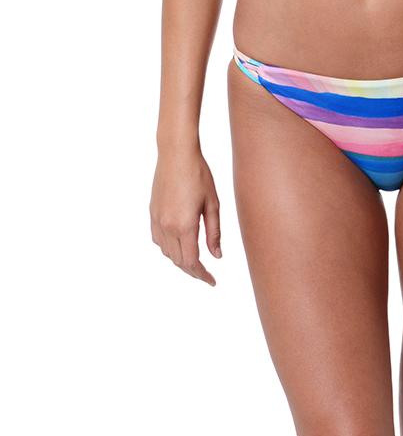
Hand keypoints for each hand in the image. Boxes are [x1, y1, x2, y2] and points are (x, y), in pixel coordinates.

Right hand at [150, 146, 221, 285]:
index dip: (202, 275)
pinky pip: (158, 240)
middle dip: (193, 271)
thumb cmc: (199, 175)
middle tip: (206, 275)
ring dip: (181, 261)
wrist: (176, 153)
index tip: (212, 282)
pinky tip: (179, 246)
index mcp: (185, 226)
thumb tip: (217, 256)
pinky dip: (169, 249)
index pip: (192, 262)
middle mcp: (167, 226)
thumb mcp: (213, 205)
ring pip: (167, 253)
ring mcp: (157, 220)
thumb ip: (214, 233)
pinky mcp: (152, 213)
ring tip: (195, 262)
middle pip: (179, 261)